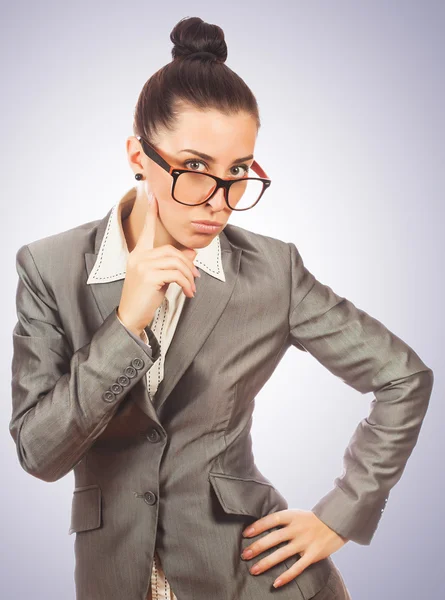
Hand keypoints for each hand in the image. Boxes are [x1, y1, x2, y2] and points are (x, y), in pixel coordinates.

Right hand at [117, 189, 200, 336]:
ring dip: (189, 276)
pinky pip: (176, 274)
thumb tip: (192, 252)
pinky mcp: (148, 276)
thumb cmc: (145, 297)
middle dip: (188, 264)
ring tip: (191, 288)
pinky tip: (188, 293)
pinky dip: (186, 283)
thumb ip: (174, 264)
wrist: (131, 317)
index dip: (152, 214)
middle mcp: (138, 256)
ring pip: (176, 262)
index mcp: (139, 254)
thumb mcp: (161, 278)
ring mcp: (142, 265)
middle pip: (171, 251)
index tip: (153, 196)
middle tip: (195, 277)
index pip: (146, 230)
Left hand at [241, 509, 348, 588]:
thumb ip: (282, 521)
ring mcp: (305, 542)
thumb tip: (260, 527)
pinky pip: (297, 567)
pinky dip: (286, 576)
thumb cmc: (311, 519)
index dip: (258, 526)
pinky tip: (275, 583)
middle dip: (258, 547)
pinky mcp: (313, 555)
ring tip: (253, 570)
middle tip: (244, 555)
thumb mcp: (296, 514)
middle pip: (274, 538)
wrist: (337, 522)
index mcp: (292, 516)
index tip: (245, 534)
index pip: (271, 519)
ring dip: (266, 563)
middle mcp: (297, 528)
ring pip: (282, 554)